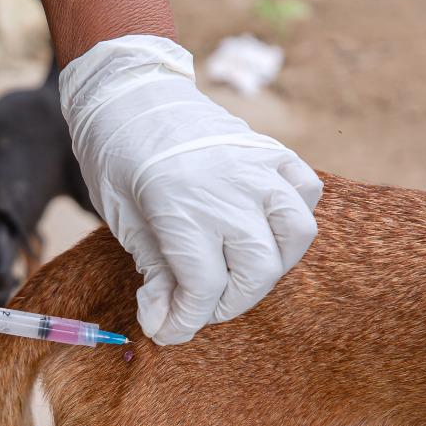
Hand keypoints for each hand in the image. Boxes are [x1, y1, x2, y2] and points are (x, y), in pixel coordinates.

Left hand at [59, 34, 321, 344]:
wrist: (131, 94)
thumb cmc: (118, 159)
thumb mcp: (125, 223)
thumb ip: (156, 275)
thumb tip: (166, 324)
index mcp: (181, 207)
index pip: (203, 289)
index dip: (185, 322)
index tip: (168, 331)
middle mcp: (229, 189)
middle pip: (256, 271)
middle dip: (227, 303)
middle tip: (201, 303)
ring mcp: (257, 168)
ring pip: (295, 236)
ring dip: (270, 266)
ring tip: (238, 271)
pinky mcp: (272, 153)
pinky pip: (307, 191)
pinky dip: (294, 215)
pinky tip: (264, 226)